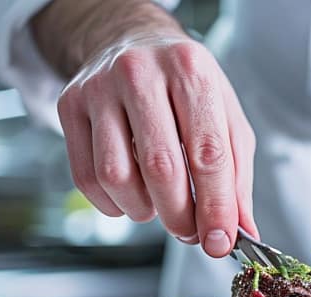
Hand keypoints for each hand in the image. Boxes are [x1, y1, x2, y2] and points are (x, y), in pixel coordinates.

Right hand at [32, 0, 257, 256]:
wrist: (129, 41)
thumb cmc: (184, 85)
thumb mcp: (225, 116)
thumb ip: (236, 174)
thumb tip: (241, 230)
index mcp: (190, 69)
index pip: (207, 152)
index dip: (215, 206)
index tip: (220, 242)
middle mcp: (140, 72)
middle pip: (160, 168)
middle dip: (180, 216)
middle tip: (190, 232)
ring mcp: (99, 88)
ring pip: (117, 177)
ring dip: (143, 209)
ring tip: (159, 204)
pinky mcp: (69, 105)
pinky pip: (86, 177)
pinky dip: (113, 203)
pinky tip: (131, 195)